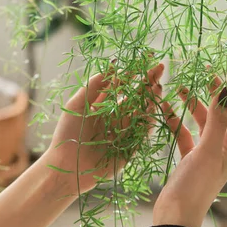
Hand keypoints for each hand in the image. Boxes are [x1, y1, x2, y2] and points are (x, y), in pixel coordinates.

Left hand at [42, 62, 164, 193]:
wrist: (67, 168)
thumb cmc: (67, 136)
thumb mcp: (77, 105)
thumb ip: (94, 86)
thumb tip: (113, 65)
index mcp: (102, 106)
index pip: (120, 85)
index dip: (132, 72)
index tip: (145, 58)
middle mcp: (115, 117)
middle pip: (134, 96)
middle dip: (147, 82)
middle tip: (159, 67)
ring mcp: (123, 132)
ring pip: (141, 112)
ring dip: (150, 99)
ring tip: (158, 85)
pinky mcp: (129, 147)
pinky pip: (142, 131)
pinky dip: (149, 119)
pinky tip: (153, 106)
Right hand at [153, 59, 226, 226]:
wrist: (175, 216)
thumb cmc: (194, 186)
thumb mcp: (206, 151)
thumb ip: (215, 120)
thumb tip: (222, 91)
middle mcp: (222, 147)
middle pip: (221, 111)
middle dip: (213, 90)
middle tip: (204, 70)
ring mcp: (206, 153)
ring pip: (201, 120)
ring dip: (191, 104)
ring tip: (178, 87)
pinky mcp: (189, 158)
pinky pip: (184, 133)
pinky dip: (176, 121)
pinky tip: (165, 110)